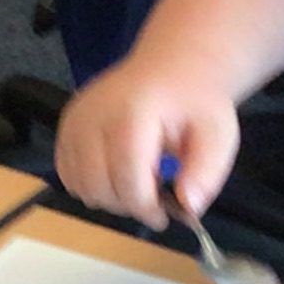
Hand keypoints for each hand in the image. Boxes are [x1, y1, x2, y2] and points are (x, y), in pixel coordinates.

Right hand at [55, 58, 241, 231]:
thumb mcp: (218, 135)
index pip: (127, 178)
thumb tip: (188, 207)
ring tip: (135, 181)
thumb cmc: (194, 102)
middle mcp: (95, 115)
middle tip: (152, 197)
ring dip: (108, 197)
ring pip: (80, 186)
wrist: (170, 67)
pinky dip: (90, 185)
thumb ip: (206, 173)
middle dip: (128, 205)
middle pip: (98, 186)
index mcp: (134, 113)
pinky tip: (116, 174)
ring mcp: (74, 120)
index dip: (145, 207)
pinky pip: (67, 175)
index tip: (164, 215)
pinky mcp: (65, 126)